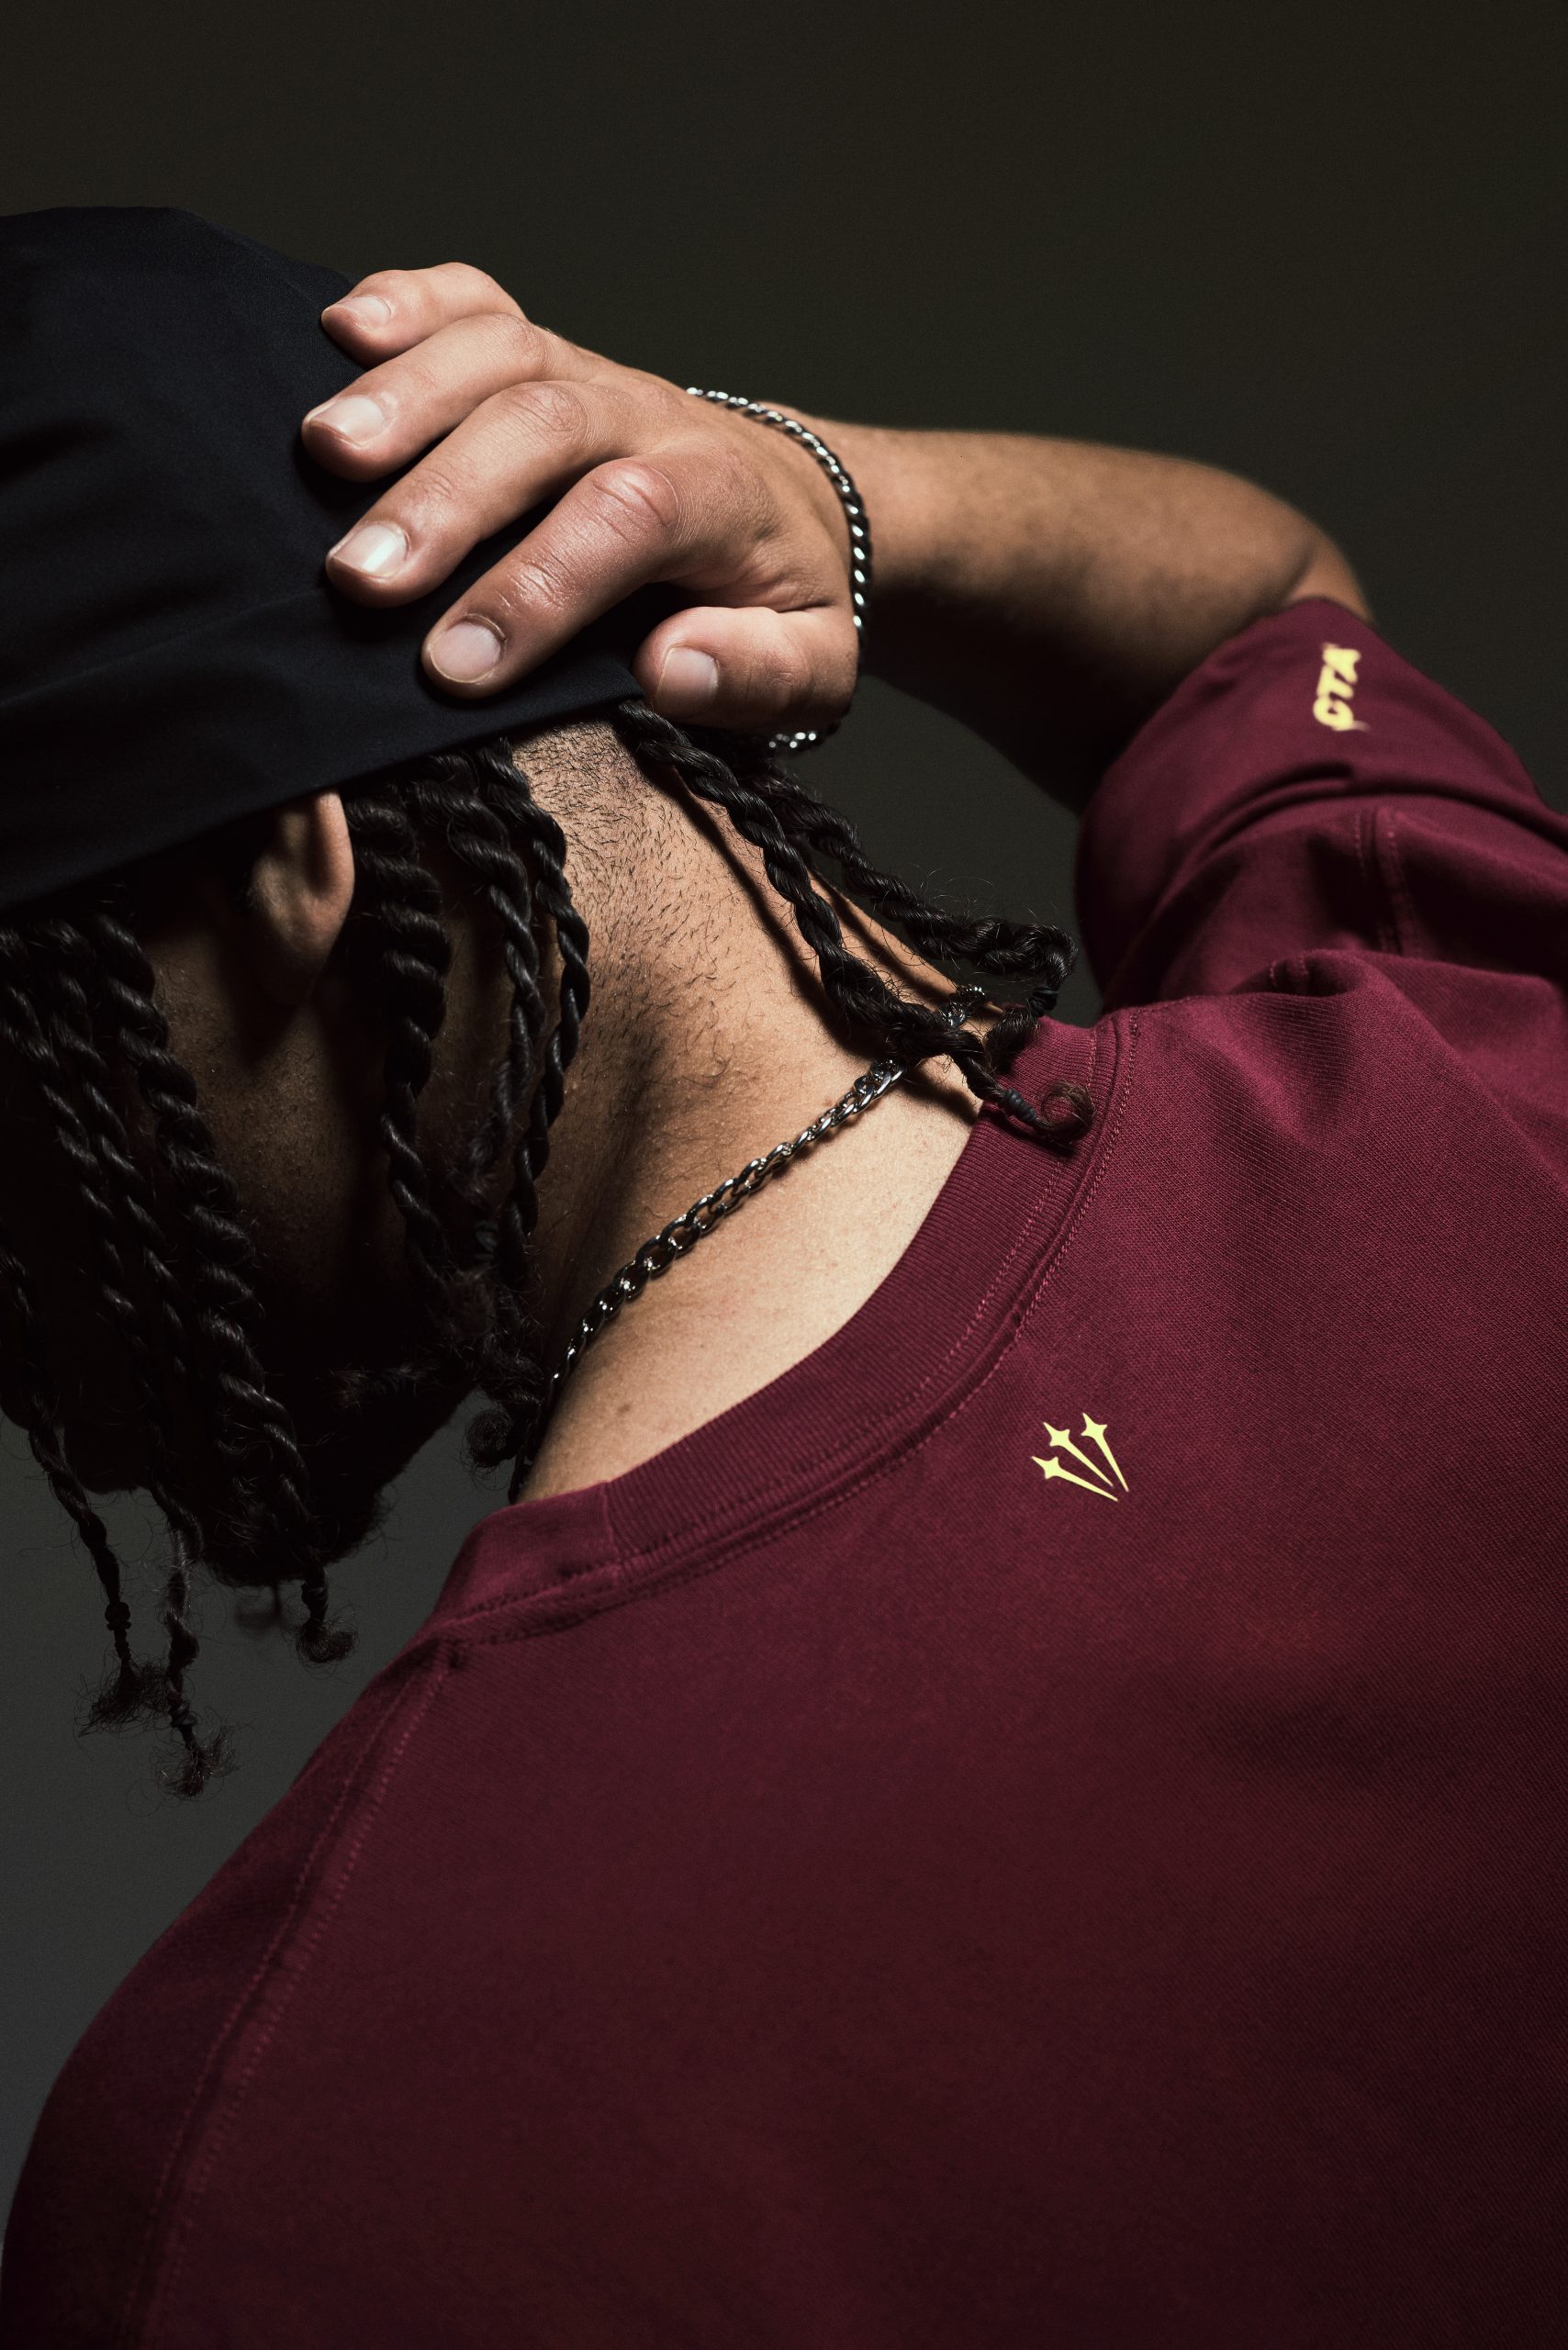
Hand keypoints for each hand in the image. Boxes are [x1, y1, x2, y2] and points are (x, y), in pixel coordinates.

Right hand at [301, 264, 857, 734]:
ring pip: (497, 351)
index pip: (626, 519)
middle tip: (361, 580)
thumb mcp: (813, 664)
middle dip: (445, 501)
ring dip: (403, 394)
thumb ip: (759, 673)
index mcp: (717, 496)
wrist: (795, 506)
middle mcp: (646, 413)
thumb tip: (672, 670)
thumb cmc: (780, 601)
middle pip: (542, 425)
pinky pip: (474, 301)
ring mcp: (587, 371)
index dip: (537, 588)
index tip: (457, 665)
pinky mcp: (540, 354)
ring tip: (323, 453)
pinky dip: (405, 301)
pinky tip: (336, 331)